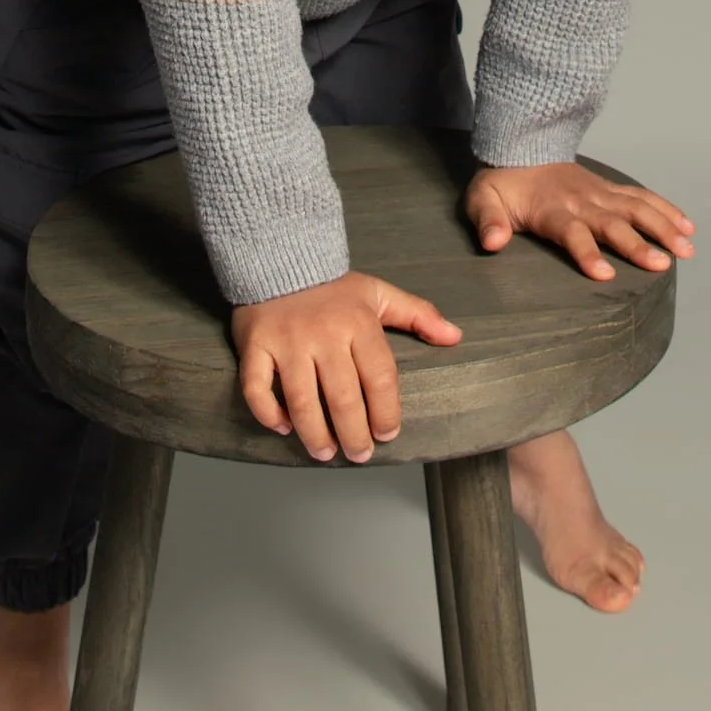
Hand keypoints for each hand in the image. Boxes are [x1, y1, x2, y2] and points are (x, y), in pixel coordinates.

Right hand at [230, 272, 462, 463]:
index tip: (387, 434)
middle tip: (358, 454)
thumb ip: (417, 314)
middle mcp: (324, 335)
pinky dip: (268, 412)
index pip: (379, 378)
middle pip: (343, 398)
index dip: (386, 412)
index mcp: (358, 323)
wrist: (278, 255)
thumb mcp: (378, 293)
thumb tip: (454, 336)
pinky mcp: (256, 345)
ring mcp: (287, 342)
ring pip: (301, 400)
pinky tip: (283, 427)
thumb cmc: (331, 285)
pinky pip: (257, 388)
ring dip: (315, 434)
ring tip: (324, 453)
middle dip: (354, 434)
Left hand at [464, 162, 694, 281]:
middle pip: (613, 223)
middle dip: (637, 244)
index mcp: (551, 209)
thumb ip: (488, 222)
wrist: (520, 146)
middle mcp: (581, 201)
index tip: (604, 275)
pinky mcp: (610, 189)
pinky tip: (688, 227)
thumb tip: (492, 243)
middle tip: (661, 265)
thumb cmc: (502, 182)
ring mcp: (600, 193)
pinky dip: (666, 210)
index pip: (571, 232)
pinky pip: (643, 197)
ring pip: (637, 208)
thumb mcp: (482, 200)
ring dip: (663, 228)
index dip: (586, 252)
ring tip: (687, 250)